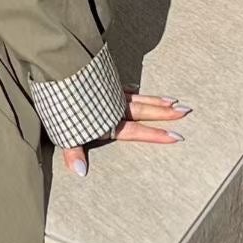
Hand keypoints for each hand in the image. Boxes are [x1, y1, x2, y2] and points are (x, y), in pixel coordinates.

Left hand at [61, 89, 189, 177]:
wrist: (56, 69)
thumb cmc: (58, 103)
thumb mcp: (64, 131)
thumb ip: (74, 152)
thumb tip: (81, 172)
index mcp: (109, 122)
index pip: (138, 131)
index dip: (157, 135)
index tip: (176, 137)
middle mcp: (113, 107)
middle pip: (145, 110)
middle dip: (165, 113)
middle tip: (186, 111)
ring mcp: (108, 92)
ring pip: (138, 97)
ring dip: (155, 100)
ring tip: (173, 101)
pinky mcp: (100, 80)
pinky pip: (122, 87)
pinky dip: (133, 89)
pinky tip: (137, 88)